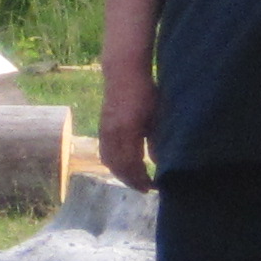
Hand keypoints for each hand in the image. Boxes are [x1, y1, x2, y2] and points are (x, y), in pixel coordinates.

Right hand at [98, 72, 157, 190]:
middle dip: (131, 180)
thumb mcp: (156, 115)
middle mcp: (112, 133)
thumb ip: (156, 139)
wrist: (123, 72)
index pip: (131, 164)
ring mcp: (104, 130)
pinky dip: (113, 164)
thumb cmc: (145, 92)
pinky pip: (104, 152)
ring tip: (134, 179)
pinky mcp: (101, 128)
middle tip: (145, 188)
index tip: (153, 186)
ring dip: (120, 174)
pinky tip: (123, 166)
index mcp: (128, 130)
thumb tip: (158, 162)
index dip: (140, 179)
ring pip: (108, 161)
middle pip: (118, 166)